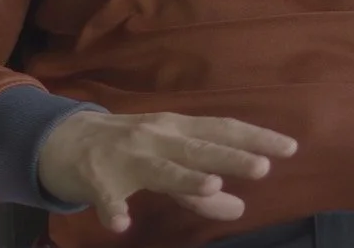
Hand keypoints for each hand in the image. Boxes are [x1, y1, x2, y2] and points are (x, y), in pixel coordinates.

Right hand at [35, 109, 297, 232]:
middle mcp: (155, 137)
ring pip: (159, 169)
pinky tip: (122, 224)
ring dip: (185, 178)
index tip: (290, 147)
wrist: (63, 139)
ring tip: (211, 187)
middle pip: (198, 148)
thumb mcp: (166, 163)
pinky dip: (113, 208)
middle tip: (262, 168)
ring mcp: (125, 155)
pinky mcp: (95, 177)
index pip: (223, 130)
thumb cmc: (128, 150)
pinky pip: (106, 196)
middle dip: (229, 157)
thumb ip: (201, 189)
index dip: (256, 138)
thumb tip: (240, 208)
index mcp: (177, 129)